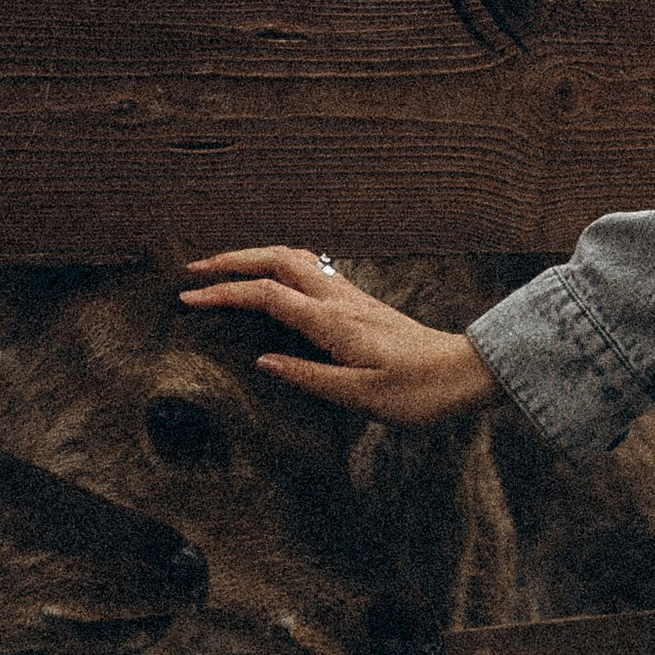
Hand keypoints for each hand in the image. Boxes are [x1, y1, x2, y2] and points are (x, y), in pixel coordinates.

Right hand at [179, 250, 501, 424]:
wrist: (467, 373)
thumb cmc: (419, 392)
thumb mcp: (361, 398)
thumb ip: (309, 377)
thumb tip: (262, 362)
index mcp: (333, 323)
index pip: (267, 296)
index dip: (224, 294)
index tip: (187, 299)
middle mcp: (341, 301)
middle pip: (278, 260)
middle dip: (232, 260)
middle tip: (194, 269)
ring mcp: (353, 298)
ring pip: (296, 259)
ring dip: (256, 257)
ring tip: (224, 268)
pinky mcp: (362, 304)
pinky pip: (311, 272)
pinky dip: (280, 267)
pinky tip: (273, 280)